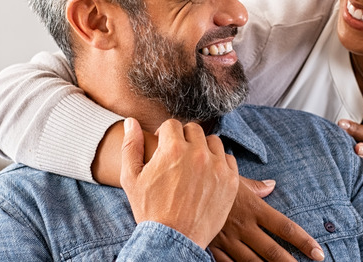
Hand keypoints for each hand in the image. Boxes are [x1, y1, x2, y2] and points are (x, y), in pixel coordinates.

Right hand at [120, 118, 238, 247]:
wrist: (173, 239)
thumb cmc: (149, 209)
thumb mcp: (131, 178)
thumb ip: (131, 146)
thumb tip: (131, 122)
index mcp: (173, 149)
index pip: (172, 124)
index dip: (165, 134)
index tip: (164, 146)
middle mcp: (197, 154)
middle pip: (194, 130)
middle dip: (184, 138)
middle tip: (178, 155)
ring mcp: (217, 166)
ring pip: (213, 142)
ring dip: (203, 148)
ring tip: (194, 164)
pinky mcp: (231, 180)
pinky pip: (228, 159)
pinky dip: (218, 163)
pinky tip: (208, 174)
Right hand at [209, 177, 324, 261]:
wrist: (180, 190)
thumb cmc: (209, 181)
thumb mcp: (233, 179)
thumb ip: (255, 186)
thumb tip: (272, 185)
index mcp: (254, 208)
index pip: (285, 227)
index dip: (303, 241)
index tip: (318, 252)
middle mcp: (244, 227)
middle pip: (272, 250)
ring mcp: (228, 240)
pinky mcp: (214, 248)